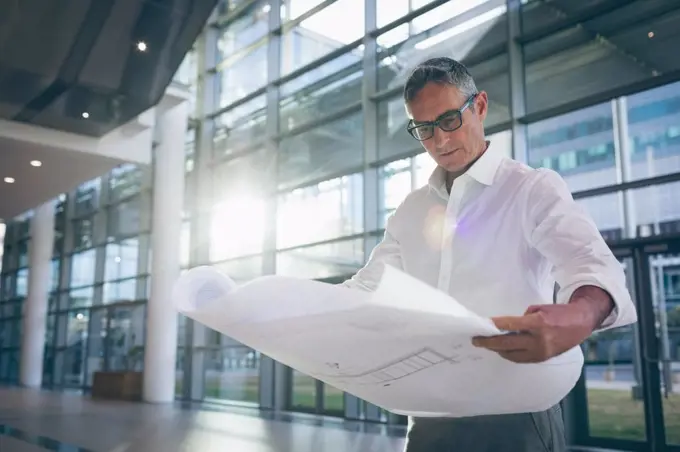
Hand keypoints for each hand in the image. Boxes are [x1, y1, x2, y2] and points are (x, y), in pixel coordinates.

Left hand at [471, 303, 596, 362]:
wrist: (581, 324)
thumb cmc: (559, 312)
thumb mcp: (539, 308)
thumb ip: (523, 318)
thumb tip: (507, 328)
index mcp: (538, 323)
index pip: (510, 325)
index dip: (494, 326)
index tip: (482, 325)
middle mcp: (539, 340)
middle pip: (507, 343)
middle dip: (489, 342)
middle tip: (476, 340)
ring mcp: (541, 352)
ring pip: (512, 354)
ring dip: (498, 350)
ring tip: (487, 345)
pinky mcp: (543, 359)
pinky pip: (521, 359)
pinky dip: (510, 354)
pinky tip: (502, 349)